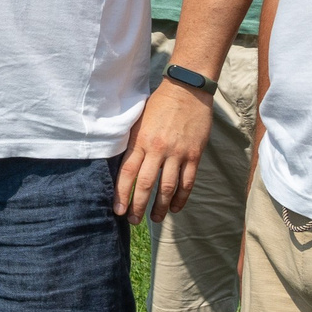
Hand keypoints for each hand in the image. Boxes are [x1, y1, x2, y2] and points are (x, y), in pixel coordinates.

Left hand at [114, 81, 208, 223]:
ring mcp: (177, 153)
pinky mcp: (194, 154)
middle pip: (146, 184)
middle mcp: (157, 149)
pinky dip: (181, 197)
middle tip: (133, 221)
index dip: (121, 194)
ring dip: (160, 207)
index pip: (127, 173)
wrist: (186, 90)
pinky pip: (188, 182)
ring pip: (167, 187)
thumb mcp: (138, 121)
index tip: (117, 210)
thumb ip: (132, 142)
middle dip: (138, 206)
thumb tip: (122, 165)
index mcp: (140, 141)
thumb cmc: (158, 105)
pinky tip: (175, 207)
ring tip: (155, 219)